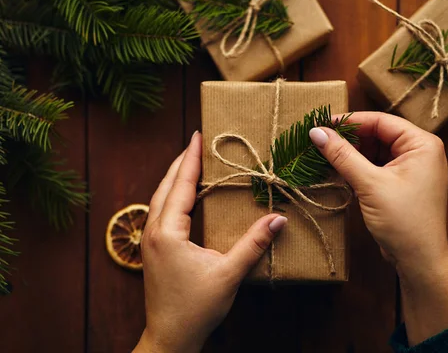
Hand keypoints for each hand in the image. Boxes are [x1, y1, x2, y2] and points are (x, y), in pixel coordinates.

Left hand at [134, 132, 287, 352]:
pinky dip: (173, 194)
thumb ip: (254, 244)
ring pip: (160, 198)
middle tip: (196, 141)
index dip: (191, 159)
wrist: (170, 338)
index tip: (198, 135)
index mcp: (168, 232)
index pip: (181, 185)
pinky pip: (161, 211)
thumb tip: (278, 219)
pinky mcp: (152, 250)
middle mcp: (154, 231)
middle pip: (166, 186)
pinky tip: (184, 195)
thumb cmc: (196, 308)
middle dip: (181, 162)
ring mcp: (149, 241)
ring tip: (191, 161)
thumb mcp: (229, 275)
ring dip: (175, 177)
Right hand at [309, 112, 447, 344]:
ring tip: (325, 155)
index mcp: (422, 144)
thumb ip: (342, 155)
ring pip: (375, 151)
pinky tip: (338, 171)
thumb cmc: (404, 221)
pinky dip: (358, 168)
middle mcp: (420, 152)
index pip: (381, 121)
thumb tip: (316, 132)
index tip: (321, 123)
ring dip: (351, 154)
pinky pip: (376, 167)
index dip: (350, 121)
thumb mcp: (370, 184)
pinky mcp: (401, 184)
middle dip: (349, 138)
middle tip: (320, 141)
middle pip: (377, 134)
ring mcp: (411, 168)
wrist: (420, 261)